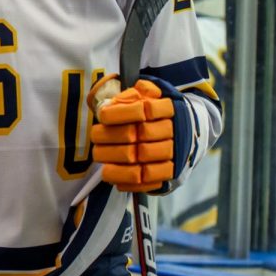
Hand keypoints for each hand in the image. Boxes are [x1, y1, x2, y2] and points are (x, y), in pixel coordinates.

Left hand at [88, 76, 190, 192]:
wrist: (179, 133)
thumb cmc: (153, 114)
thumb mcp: (146, 97)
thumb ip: (132, 95)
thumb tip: (113, 103)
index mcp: (169, 108)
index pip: (147, 108)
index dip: (121, 113)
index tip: (103, 116)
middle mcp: (174, 131)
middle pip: (143, 134)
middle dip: (114, 136)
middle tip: (95, 137)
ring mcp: (174, 153)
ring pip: (145, 158)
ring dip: (116, 158)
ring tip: (98, 155)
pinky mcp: (169, 173)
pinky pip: (148, 180)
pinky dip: (126, 178)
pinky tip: (109, 174)